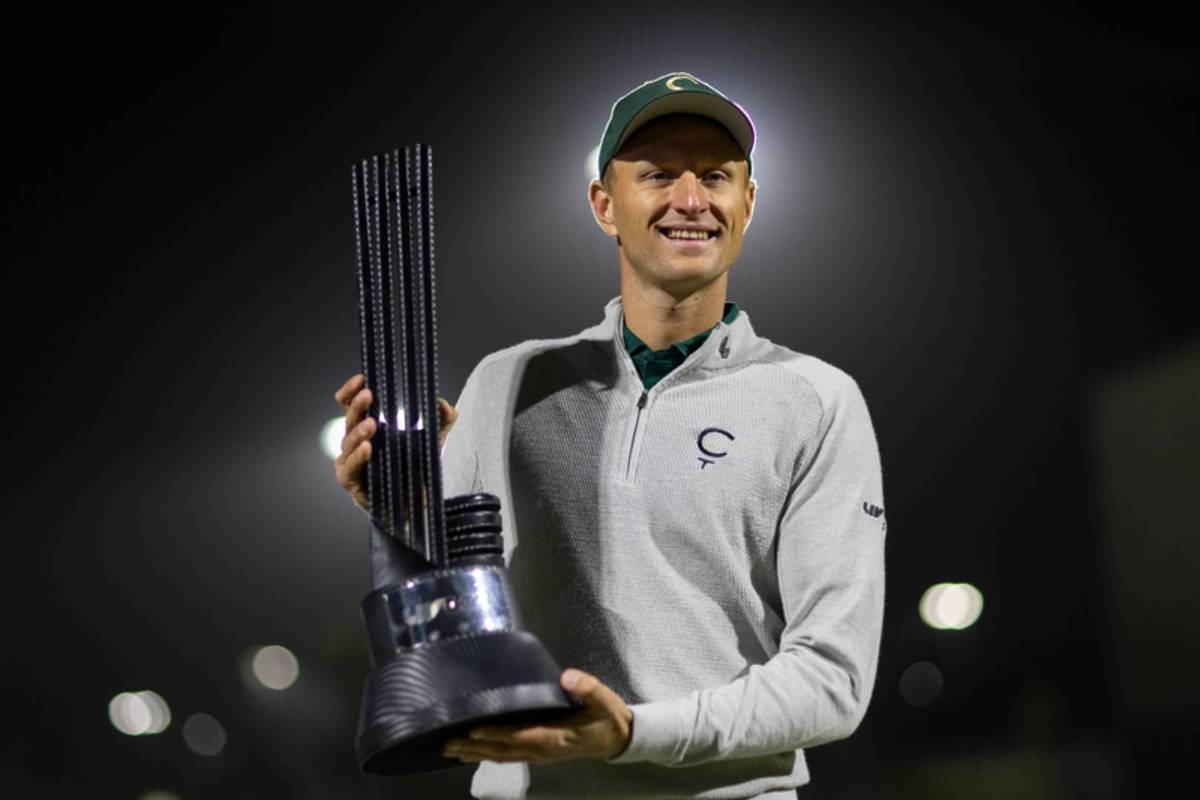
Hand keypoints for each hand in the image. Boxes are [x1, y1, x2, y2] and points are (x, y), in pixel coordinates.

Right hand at [333, 373, 459, 510]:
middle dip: (358, 405)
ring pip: (348, 441)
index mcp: (369, 426)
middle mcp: (356, 441)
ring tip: (372, 425)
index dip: (351, 390)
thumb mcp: (433, 441)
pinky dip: (358, 457)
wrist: (415, 505)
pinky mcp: (351, 481)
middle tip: (369, 395)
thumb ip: (442, 421)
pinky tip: (368, 448)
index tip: (362, 378)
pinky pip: (350, 468)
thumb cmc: (415, 469)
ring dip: (359, 431)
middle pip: (349, 418)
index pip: (351, 403)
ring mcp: (350, 461)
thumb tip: (445, 404)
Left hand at [442, 669, 632, 764]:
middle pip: (503, 750)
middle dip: (474, 747)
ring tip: (449, 750)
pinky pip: (509, 756)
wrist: (618, 739)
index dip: (495, 734)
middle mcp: (544, 750)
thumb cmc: (608, 716)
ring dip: (476, 754)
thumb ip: (587, 687)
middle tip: (446, 743)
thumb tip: (566, 676)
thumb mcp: (604, 699)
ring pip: (503, 757)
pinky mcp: (539, 754)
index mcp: (557, 736)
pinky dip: (488, 755)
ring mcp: (540, 755)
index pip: (520, 736)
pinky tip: (473, 752)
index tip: (471, 730)